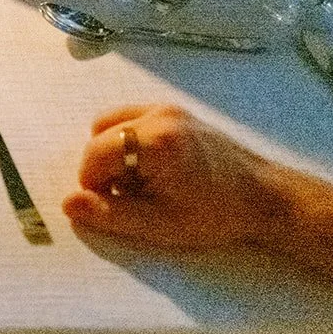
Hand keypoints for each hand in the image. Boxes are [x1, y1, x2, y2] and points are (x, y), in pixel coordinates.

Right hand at [63, 104, 282, 251]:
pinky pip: (129, 118)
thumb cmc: (215, 215)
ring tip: (143, 180)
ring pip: (110, 125)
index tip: (116, 205)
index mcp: (154, 142)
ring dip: (114, 154)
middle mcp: (157, 115)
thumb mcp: (160, 225)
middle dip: (105, 170)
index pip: (94, 156)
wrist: (265, 197)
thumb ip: (110, 215)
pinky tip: (150, 164)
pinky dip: (127, 140)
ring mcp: (166, 108)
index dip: (95, 185)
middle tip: (135, 196)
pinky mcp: (174, 109)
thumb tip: (67, 203)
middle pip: (99, 139)